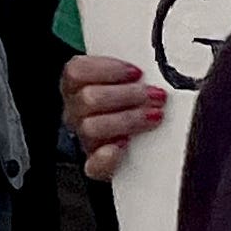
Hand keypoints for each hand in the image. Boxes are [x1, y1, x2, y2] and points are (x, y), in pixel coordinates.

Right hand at [63, 50, 164, 178]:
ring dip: (127, 120)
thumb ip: (130, 71)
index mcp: (76, 87)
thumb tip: (152, 65)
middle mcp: (76, 112)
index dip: (106, 69)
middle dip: (127, 95)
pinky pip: (93, 164)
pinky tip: (125, 146)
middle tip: (154, 95)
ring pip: (91, 127)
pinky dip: (108, 156)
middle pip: (88, 98)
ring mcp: (85, 139)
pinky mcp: (96, 165)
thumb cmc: (131, 107)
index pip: (76, 71)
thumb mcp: (126, 82)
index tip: (136, 72)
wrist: (132, 150)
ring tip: (154, 116)